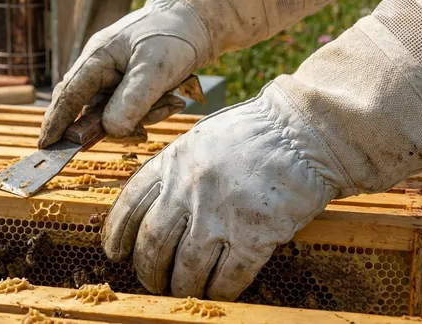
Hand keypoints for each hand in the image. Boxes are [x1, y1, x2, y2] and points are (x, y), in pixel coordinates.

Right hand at [38, 0, 212, 147]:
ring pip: (116, 113)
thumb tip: (111, 130)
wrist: (198, 20)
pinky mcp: (131, 84)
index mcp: (97, 57)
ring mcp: (115, 77)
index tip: (46, 146)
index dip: (57, 122)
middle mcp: (100, 68)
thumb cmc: (173, 34)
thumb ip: (132, 99)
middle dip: (116, 125)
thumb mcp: (155, 67)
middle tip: (140, 132)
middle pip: (92, 110)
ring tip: (171, 100)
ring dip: (143, 115)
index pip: (69, 95)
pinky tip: (172, 100)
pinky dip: (151, 111)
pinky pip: (133, 110)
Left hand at [101, 77, 356, 300]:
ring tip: (185, 290)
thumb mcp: (202, 138)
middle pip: (152, 245)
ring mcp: (220, 215)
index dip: (117, 235)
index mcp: (173, 162)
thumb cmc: (258, 131)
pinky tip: (220, 291)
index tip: (116, 252)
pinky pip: (227, 279)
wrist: (305, 131)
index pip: (130, 206)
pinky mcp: (254, 236)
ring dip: (182, 287)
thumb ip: (177, 169)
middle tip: (152, 281)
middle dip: (148, 271)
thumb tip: (158, 203)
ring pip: (185, 269)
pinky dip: (219, 291)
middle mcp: (189, 190)